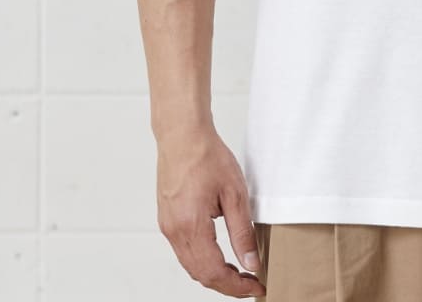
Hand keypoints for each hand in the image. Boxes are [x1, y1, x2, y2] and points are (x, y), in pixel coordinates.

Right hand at [156, 126, 265, 296]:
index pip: (213, 272)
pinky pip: (184, 251)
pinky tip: (219, 255)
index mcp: (190, 226)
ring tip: (239, 273)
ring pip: (190, 265)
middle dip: (226, 284)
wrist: (182, 134)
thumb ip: (242, 231)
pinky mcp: (167, 219)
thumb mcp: (234, 193)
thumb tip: (251, 262)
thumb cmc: (206, 155)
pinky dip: (202, 261)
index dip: (236, 286)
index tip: (255, 287)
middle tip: (250, 285)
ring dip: (214, 274)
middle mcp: (174, 231)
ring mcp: (167, 226)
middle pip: (200, 274)